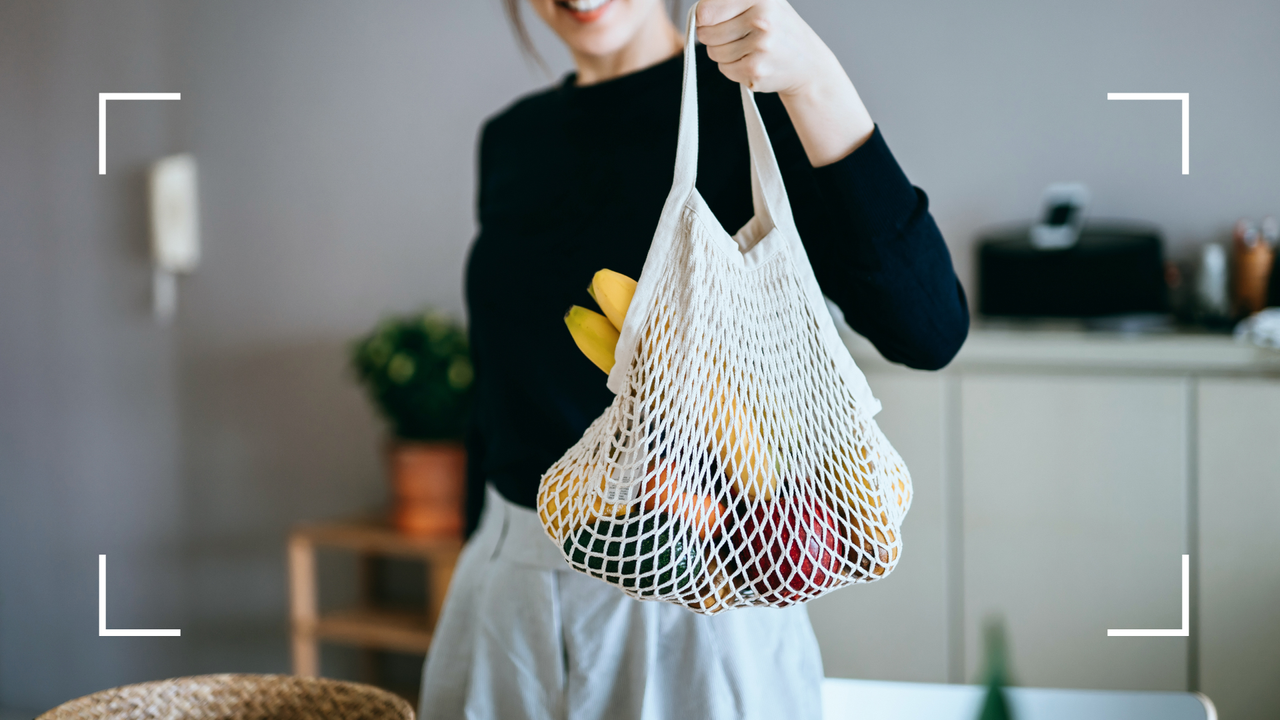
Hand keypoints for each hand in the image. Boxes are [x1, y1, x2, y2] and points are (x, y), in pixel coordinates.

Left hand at [695, 0, 874, 165]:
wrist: (808, 64)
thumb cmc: (778, 30)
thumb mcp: (762, 3)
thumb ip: (729, 2)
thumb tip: (698, 13)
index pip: (705, 10)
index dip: (704, 18)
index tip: (713, 21)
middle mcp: (762, 17)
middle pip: (705, 32)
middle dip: (714, 37)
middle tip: (737, 37)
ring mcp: (760, 44)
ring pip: (713, 52)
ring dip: (724, 54)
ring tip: (748, 49)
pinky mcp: (756, 69)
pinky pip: (724, 69)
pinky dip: (733, 69)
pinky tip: (753, 62)